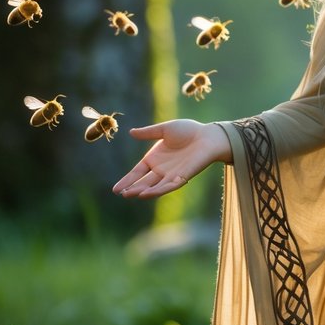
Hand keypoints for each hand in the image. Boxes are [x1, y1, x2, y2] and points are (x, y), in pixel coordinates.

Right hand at [112, 119, 231, 198]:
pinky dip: (158, 190)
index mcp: (155, 159)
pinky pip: (169, 186)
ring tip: (130, 195)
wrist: (208, 135)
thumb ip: (148, 132)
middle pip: (144, 182)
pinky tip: (147, 193)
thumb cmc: (188, 130)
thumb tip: (130, 132)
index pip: (137, 172)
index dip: (127, 180)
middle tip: (121, 193)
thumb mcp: (165, 129)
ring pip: (154, 186)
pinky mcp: (183, 176)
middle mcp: (161, 169)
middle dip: (132, 188)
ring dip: (143, 191)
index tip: (116, 189)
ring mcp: (172, 174)